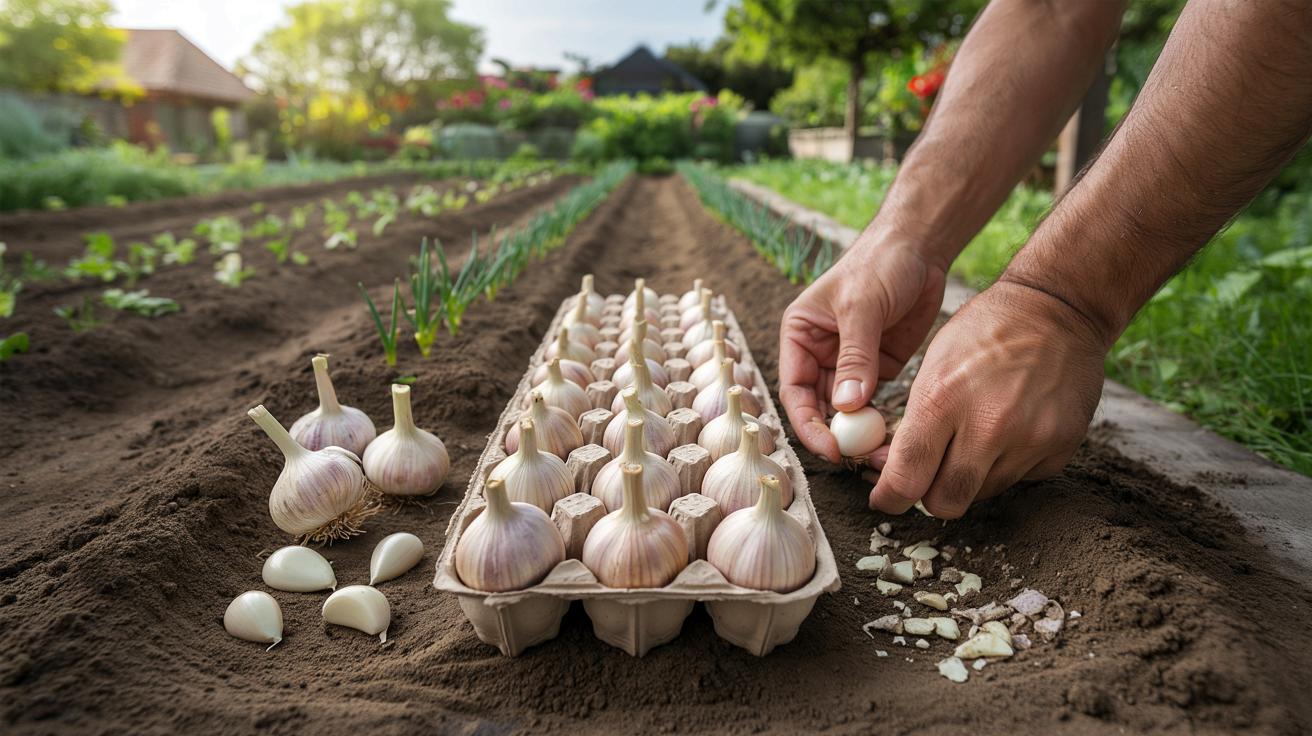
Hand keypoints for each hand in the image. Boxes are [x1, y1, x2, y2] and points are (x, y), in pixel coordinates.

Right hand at [779, 238, 946, 462]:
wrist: (921, 246)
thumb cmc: (880, 263)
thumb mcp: (862, 306)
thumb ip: (855, 356)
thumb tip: (846, 405)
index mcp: (800, 337)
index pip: (795, 390)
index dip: (809, 423)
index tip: (831, 448)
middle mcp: (820, 355)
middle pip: (820, 408)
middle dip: (839, 436)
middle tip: (863, 460)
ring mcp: (850, 365)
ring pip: (849, 413)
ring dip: (863, 435)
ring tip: (885, 455)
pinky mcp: (880, 369)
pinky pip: (876, 405)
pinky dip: (884, 424)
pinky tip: (899, 438)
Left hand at [868, 280, 1106, 517]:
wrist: (1056, 309)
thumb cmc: (984, 331)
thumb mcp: (933, 365)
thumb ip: (915, 422)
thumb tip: (890, 469)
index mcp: (944, 400)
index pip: (907, 477)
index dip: (890, 497)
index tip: (885, 498)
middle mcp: (989, 426)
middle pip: (946, 502)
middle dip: (929, 499)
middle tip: (926, 480)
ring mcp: (1030, 439)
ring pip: (983, 493)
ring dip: (969, 478)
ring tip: (971, 440)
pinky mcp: (1061, 447)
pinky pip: (1020, 479)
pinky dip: (1005, 466)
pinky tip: (1008, 431)